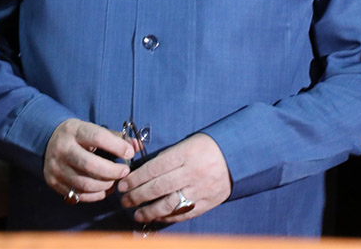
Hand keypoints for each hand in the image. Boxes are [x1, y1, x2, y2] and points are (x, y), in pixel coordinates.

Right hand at [44, 118, 134, 203]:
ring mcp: (56, 167)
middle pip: (90, 164)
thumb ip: (116, 137)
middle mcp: (62, 149)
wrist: (48, 140)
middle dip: (112, 171)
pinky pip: (78, 195)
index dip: (117, 146)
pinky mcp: (54, 182)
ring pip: (85, 183)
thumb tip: (137, 146)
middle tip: (125, 172)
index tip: (130, 153)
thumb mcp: (93, 129)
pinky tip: (104, 189)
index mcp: (73, 131)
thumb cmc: (78, 135)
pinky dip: (95, 195)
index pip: (97, 137)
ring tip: (115, 181)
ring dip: (105, 185)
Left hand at [117, 133, 231, 223]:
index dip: (135, 178)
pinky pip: (183, 213)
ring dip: (148, 210)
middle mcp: (192, 173)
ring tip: (136, 213)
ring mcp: (200, 189)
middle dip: (136, 195)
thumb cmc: (208, 147)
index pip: (154, 168)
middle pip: (157, 187)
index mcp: (185, 154)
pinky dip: (167, 217)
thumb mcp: (188, 143)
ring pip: (168, 204)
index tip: (122, 184)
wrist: (238, 156)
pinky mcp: (207, 203)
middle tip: (123, 200)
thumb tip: (142, 172)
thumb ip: (167, 157)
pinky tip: (155, 217)